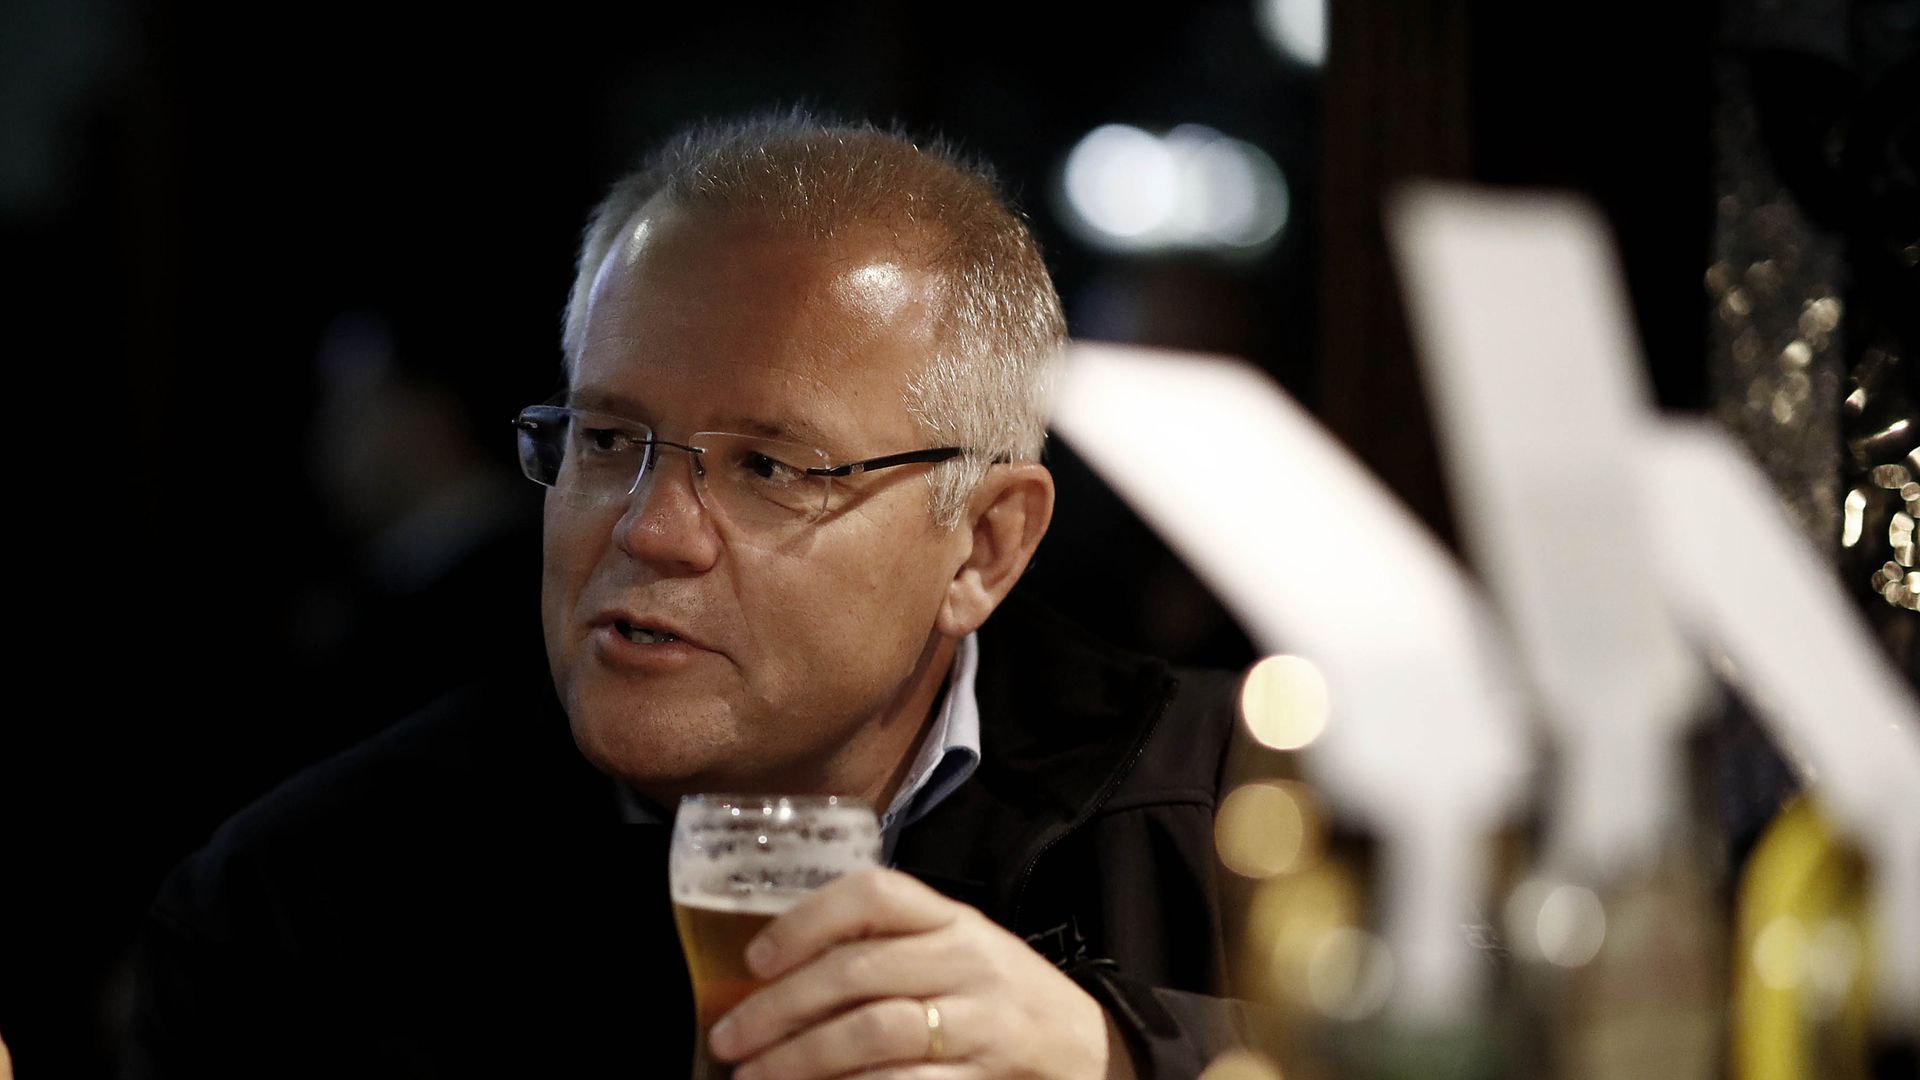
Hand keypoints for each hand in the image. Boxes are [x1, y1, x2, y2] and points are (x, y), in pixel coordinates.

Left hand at [707, 868, 1133, 1079]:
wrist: (1089, 1050)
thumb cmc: (999, 997)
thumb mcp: (955, 951)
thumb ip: (887, 949)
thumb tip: (775, 973)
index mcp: (952, 918)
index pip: (874, 893)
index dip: (806, 920)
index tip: (756, 958)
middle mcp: (968, 958)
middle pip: (857, 972)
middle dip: (779, 1009)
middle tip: (729, 1038)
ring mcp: (982, 1020)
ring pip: (874, 1031)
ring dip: (802, 1058)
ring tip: (755, 1077)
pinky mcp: (986, 1075)